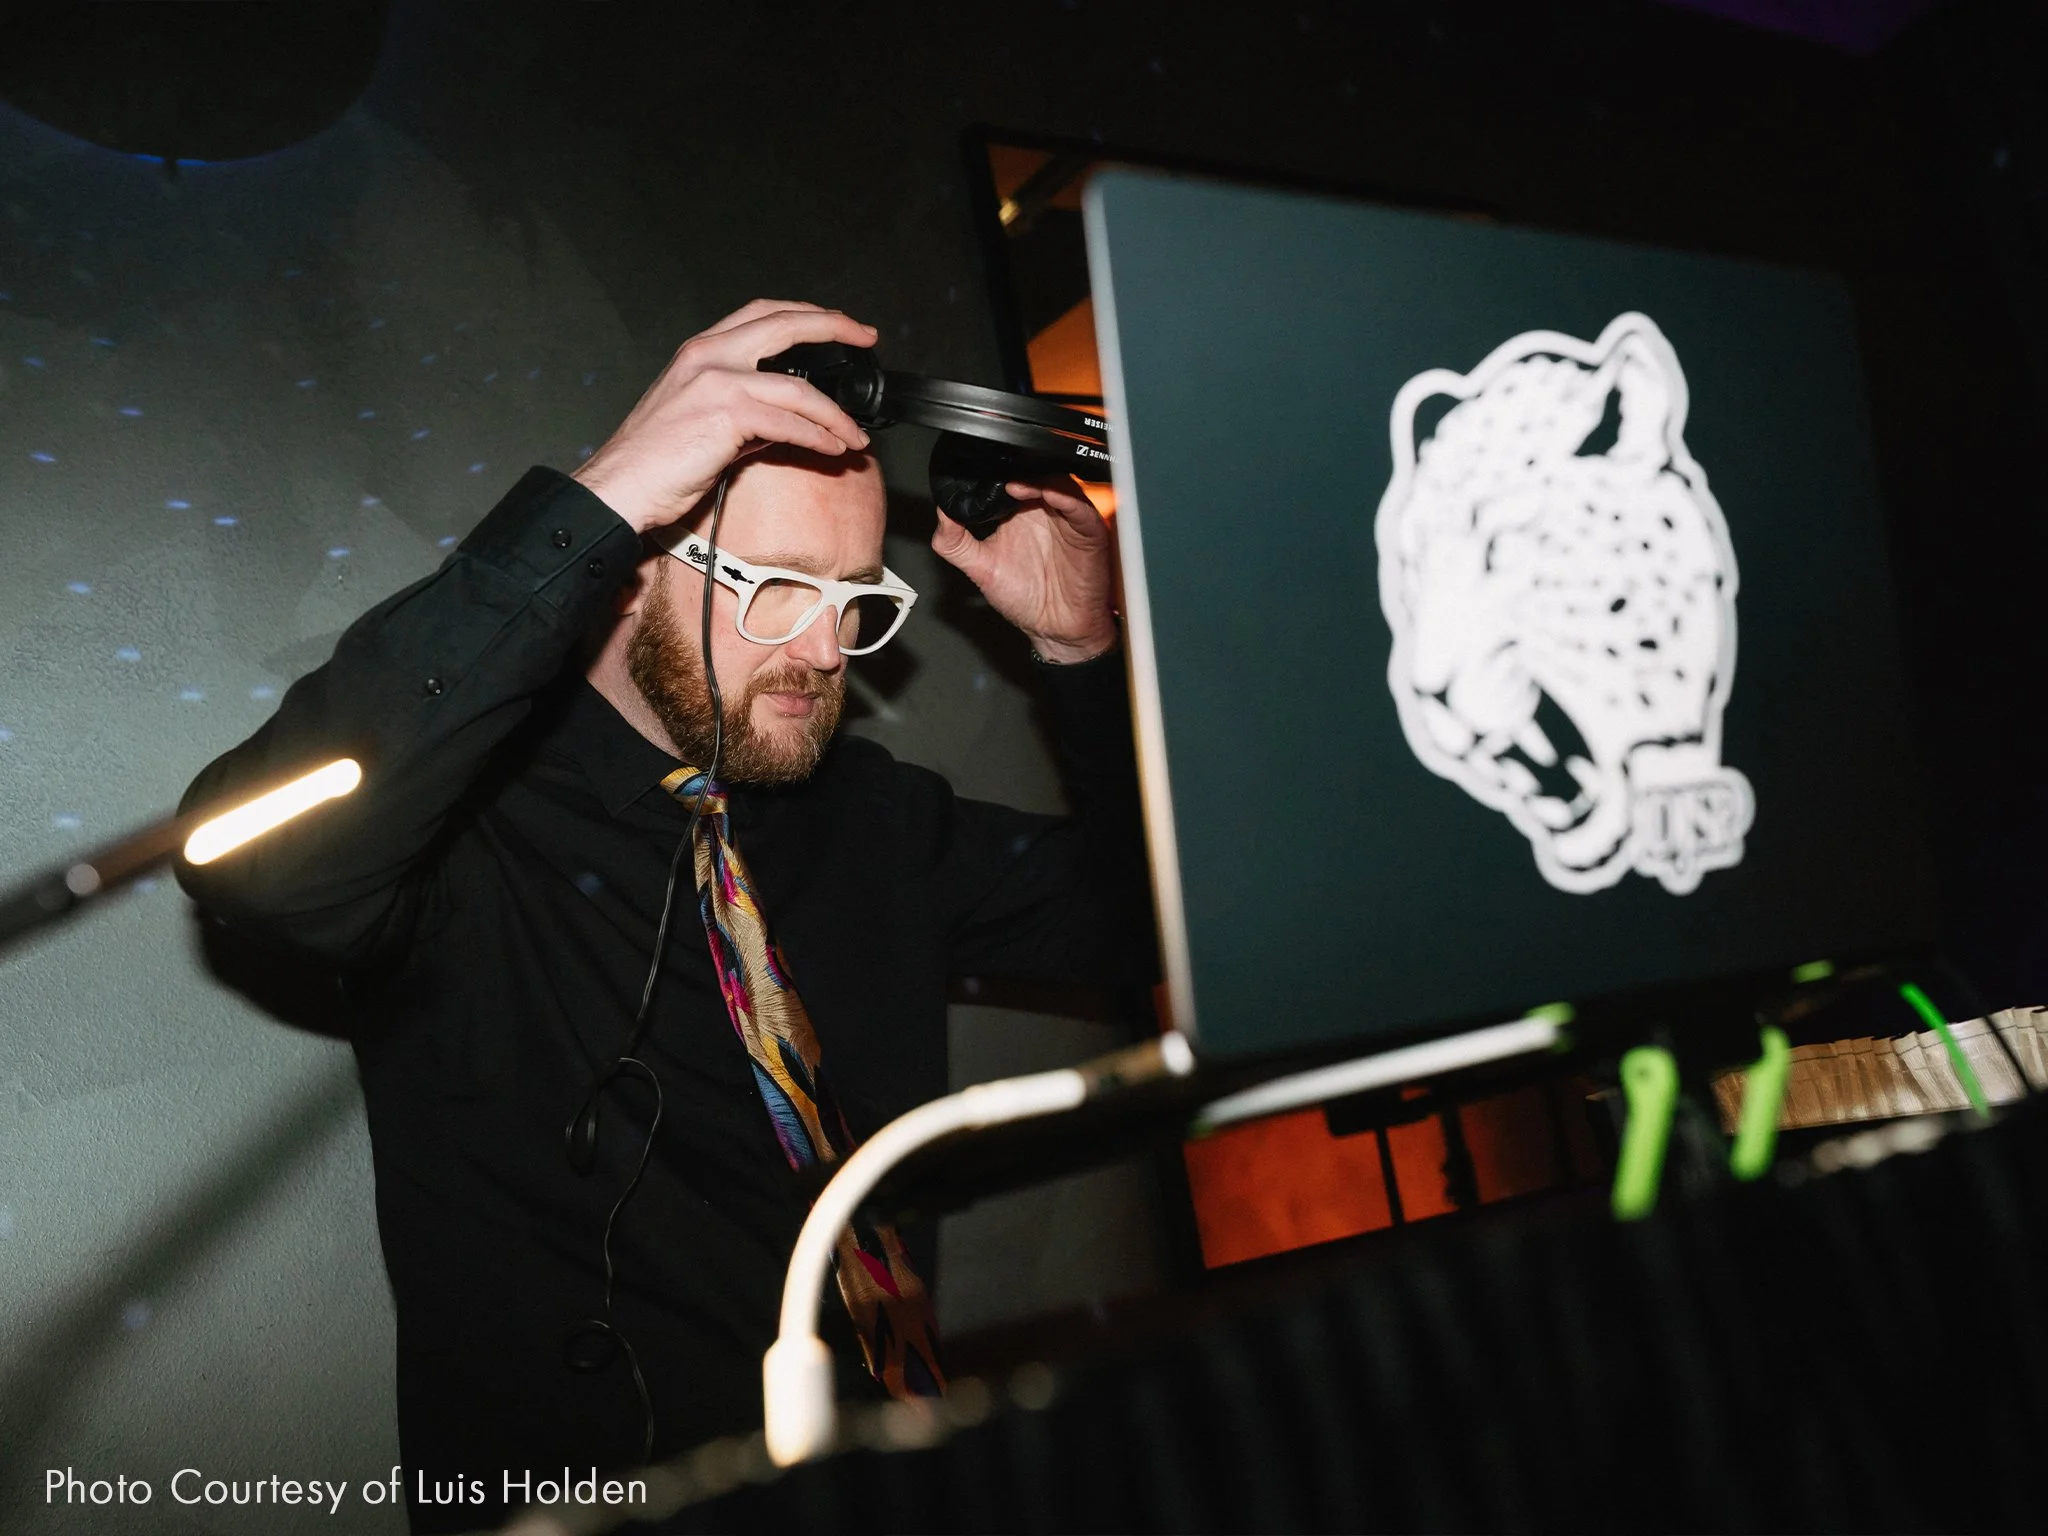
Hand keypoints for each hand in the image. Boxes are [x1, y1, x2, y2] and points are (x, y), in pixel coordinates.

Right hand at [572, 299, 876, 534]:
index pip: (762, 313)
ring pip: (798, 387)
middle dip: (834, 326)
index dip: (805, 313)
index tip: (838, 323)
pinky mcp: (726, 415)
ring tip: (855, 435)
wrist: (621, 485)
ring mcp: (718, 382)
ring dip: (836, 414)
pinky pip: (789, 421)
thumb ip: (746, 411)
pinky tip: (832, 449)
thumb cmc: (654, 460)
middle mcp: (709, 355)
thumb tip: (789, 423)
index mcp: (701, 351)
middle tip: (867, 337)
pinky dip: (818, 436)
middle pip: (785, 323)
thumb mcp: (701, 418)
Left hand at [931, 475, 1118, 662]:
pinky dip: (1065, 498)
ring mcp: (1067, 520)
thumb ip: (955, 543)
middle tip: (998, 473)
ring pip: (1059, 484)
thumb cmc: (1025, 599)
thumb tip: (940, 514)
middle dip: (1017, 469)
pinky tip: (1048, 495)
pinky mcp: (1088, 533)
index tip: (978, 469)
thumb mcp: (980, 568)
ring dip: (1039, 480)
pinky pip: (1080, 509)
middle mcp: (1045, 511)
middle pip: (1035, 474)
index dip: (996, 471)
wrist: (1055, 629)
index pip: (1010, 478)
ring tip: (1016, 485)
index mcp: (1020, 514)